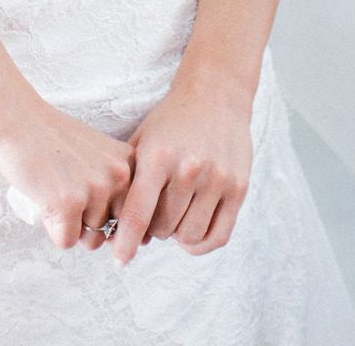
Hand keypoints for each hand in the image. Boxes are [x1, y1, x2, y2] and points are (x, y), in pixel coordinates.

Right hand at [0, 89, 133, 251]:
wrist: (13, 116)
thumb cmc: (49, 138)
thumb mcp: (95, 153)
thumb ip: (112, 184)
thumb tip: (117, 235)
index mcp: (127, 161)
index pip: (130, 214)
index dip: (103, 210)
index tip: (84, 187)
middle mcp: (119, 174)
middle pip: (112, 230)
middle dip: (87, 223)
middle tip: (65, 190)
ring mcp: (95, 188)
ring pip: (90, 239)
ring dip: (69, 224)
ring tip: (53, 190)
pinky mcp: (70, 203)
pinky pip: (67, 241)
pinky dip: (52, 228)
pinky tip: (43, 198)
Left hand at [111, 75, 252, 264]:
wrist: (214, 94)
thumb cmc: (171, 120)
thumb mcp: (142, 139)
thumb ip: (129, 179)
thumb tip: (116, 226)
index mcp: (158, 156)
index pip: (137, 213)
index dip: (126, 242)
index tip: (120, 260)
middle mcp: (188, 168)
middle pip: (162, 228)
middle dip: (153, 227)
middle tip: (155, 212)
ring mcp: (216, 179)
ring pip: (189, 236)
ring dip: (177, 234)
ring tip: (175, 214)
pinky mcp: (238, 188)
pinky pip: (218, 236)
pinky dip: (201, 243)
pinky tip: (192, 229)